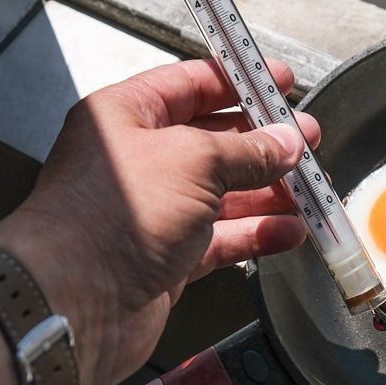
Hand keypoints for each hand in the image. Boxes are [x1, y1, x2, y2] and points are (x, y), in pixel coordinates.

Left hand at [0, 59, 317, 384]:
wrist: (74, 301)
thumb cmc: (109, 218)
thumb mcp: (194, 161)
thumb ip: (247, 151)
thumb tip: (284, 143)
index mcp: (126, 118)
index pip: (189, 85)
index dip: (237, 82)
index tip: (277, 82)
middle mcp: (137, 162)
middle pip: (212, 141)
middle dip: (262, 142)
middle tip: (304, 139)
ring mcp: (153, 212)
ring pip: (222, 193)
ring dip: (268, 191)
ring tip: (310, 188)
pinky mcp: (165, 258)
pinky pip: (221, 238)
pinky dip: (257, 233)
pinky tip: (289, 231)